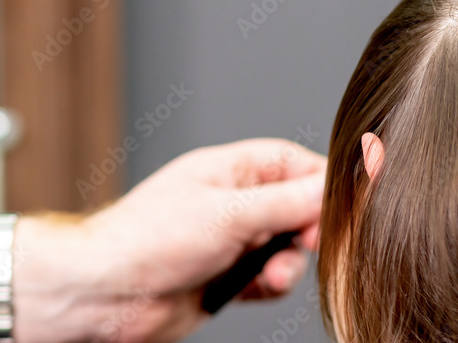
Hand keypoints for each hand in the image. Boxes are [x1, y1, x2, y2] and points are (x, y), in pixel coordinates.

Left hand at [13, 139, 327, 342]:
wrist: (107, 292)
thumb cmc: (150, 238)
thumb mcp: (229, 214)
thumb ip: (287, 202)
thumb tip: (333, 186)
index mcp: (232, 169)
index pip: (295, 165)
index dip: (323, 185)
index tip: (349, 207)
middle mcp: (233, 201)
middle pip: (297, 208)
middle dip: (307, 231)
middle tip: (305, 245)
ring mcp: (229, 239)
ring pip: (285, 247)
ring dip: (288, 263)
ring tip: (271, 275)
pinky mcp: (225, 275)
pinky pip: (267, 278)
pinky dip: (270, 284)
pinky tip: (258, 288)